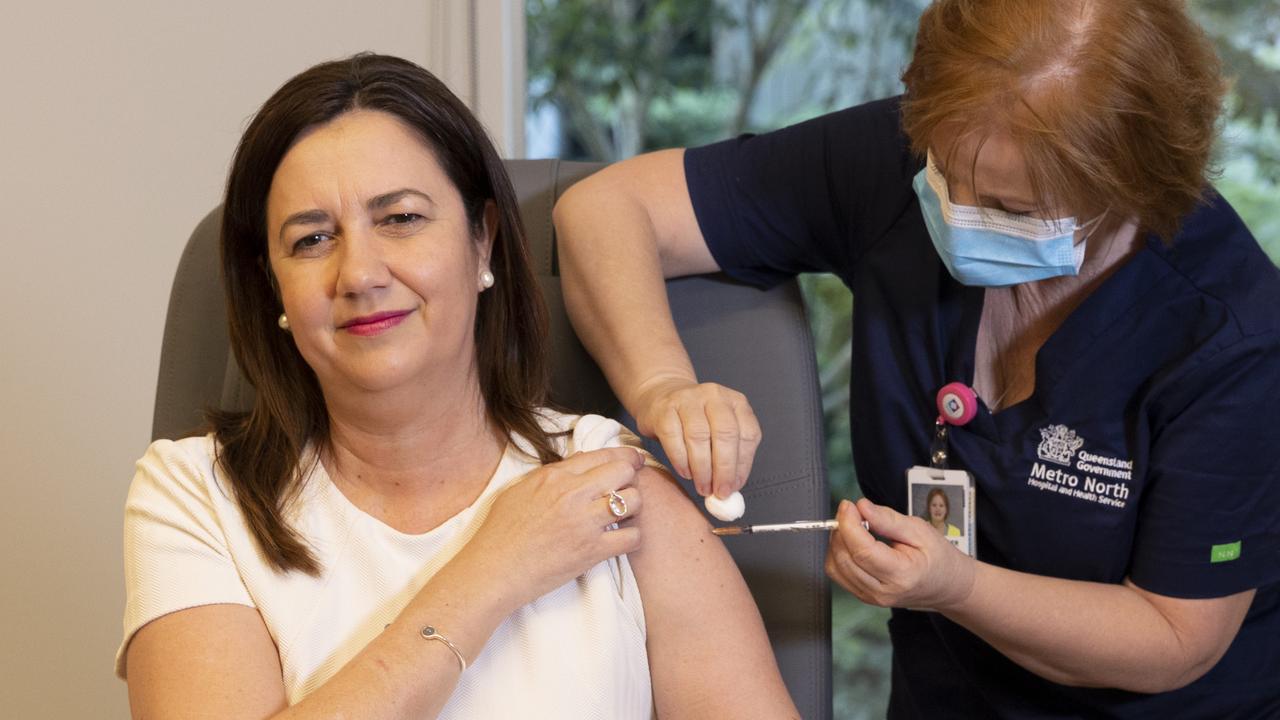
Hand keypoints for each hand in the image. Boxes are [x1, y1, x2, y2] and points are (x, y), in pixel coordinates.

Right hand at [459, 447, 645, 612]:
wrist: (494, 570)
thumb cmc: (500, 532)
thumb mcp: (520, 490)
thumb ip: (552, 473)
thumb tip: (581, 459)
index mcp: (555, 476)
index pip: (602, 454)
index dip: (625, 456)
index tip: (634, 460)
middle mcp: (573, 494)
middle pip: (624, 471)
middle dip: (631, 478)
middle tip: (629, 488)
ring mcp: (584, 522)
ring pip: (634, 501)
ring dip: (634, 507)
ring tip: (624, 515)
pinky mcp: (592, 551)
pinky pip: (632, 537)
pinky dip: (633, 537)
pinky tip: (622, 539)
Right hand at [632, 375, 759, 498]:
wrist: (661, 398)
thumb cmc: (694, 421)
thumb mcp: (719, 431)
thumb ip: (730, 457)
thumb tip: (732, 488)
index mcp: (736, 402)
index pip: (748, 434)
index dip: (743, 465)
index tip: (735, 487)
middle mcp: (714, 396)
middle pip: (725, 434)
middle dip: (724, 469)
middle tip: (719, 492)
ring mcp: (688, 399)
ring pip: (699, 437)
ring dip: (702, 469)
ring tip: (702, 486)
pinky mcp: (665, 409)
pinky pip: (674, 438)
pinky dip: (681, 461)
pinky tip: (685, 472)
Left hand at [825, 498, 975, 611]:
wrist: (947, 585)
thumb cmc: (938, 559)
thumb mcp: (920, 530)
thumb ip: (888, 519)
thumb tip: (862, 507)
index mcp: (902, 575)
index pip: (862, 550)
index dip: (849, 524)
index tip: (849, 506)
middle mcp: (883, 591)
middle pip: (844, 558)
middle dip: (841, 529)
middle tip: (852, 511)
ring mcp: (871, 597)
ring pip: (835, 567)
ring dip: (837, 541)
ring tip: (854, 526)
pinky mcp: (862, 595)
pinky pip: (838, 573)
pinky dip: (838, 553)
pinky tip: (852, 542)